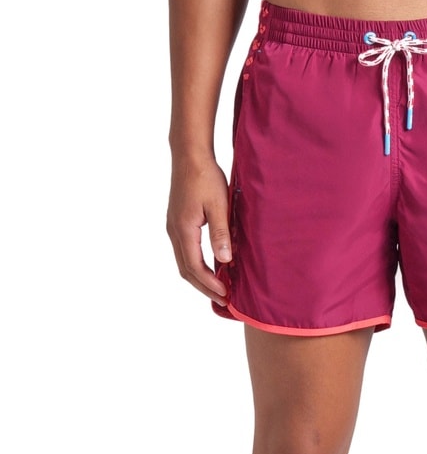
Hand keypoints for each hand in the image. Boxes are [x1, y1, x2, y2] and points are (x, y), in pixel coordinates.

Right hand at [167, 157, 231, 303]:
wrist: (189, 155)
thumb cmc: (205, 177)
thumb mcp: (219, 205)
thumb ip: (220, 233)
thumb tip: (224, 261)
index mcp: (184, 230)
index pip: (195, 267)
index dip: (210, 284)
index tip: (226, 295)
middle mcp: (174, 232)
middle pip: (186, 269)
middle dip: (204, 286)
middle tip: (223, 298)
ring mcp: (173, 226)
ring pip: (184, 261)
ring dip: (200, 276)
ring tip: (218, 286)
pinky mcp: (177, 221)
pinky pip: (184, 250)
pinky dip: (196, 263)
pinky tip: (210, 263)